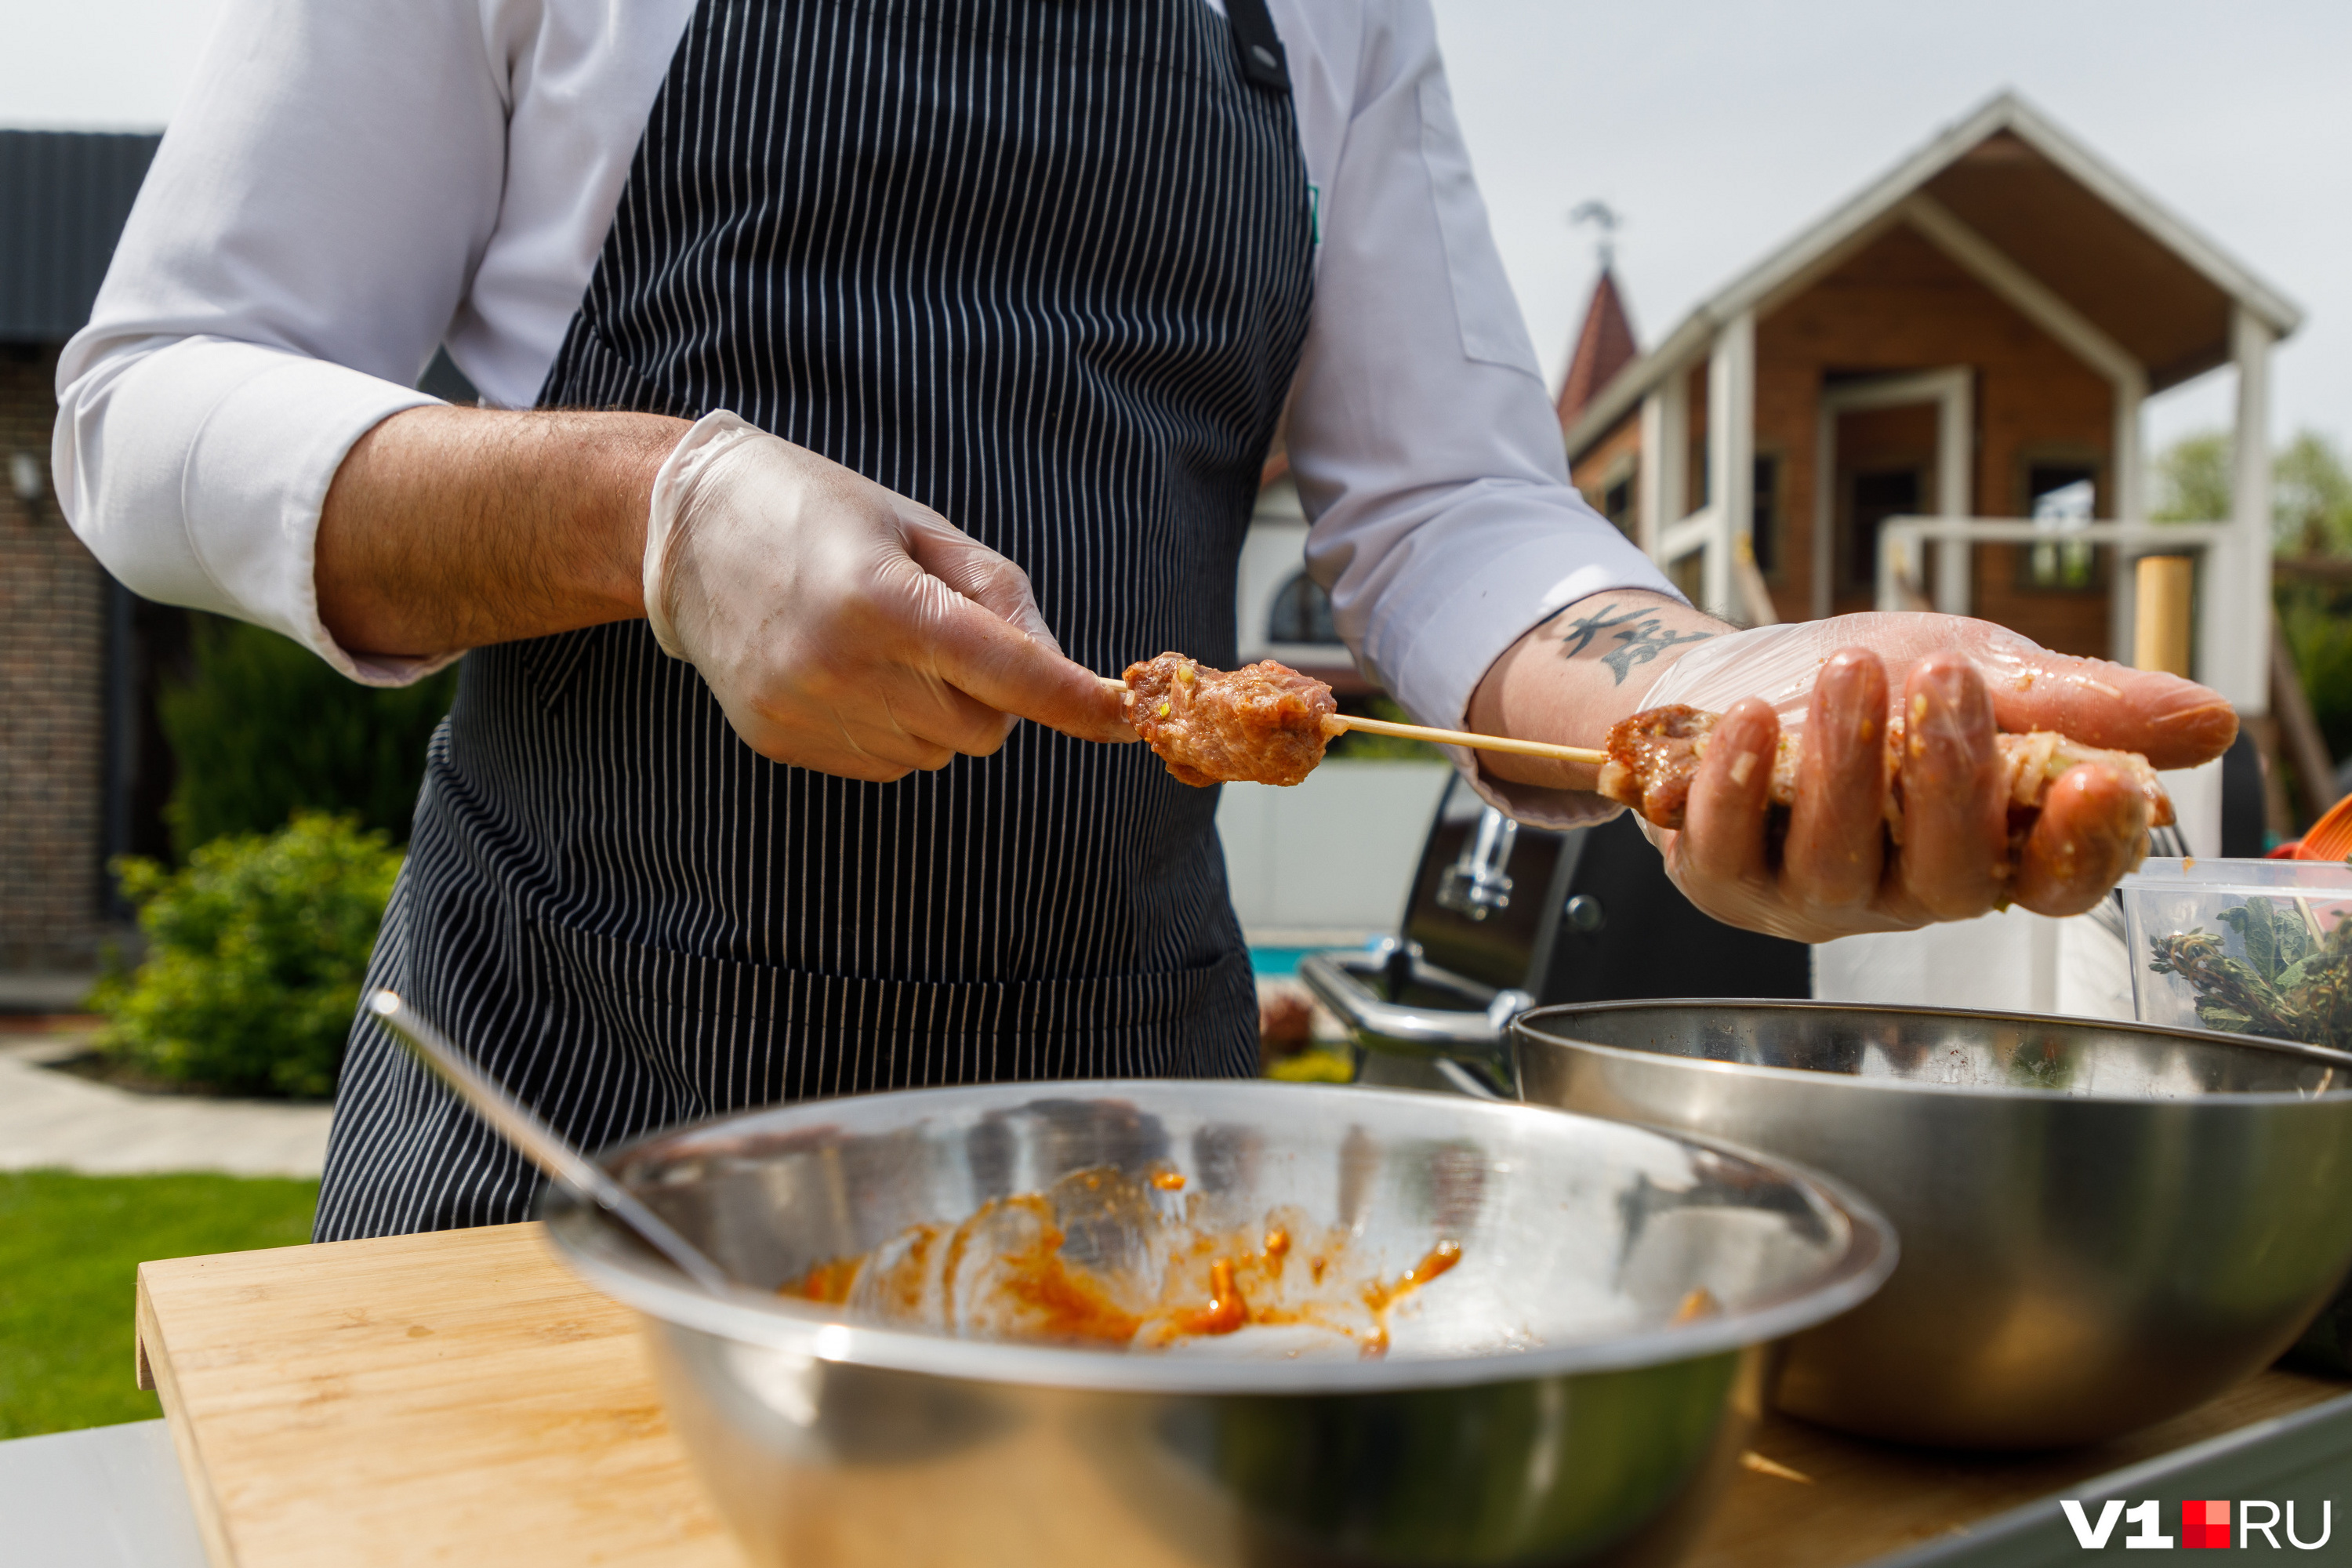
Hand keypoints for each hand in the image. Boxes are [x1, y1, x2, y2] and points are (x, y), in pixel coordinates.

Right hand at [651, 413, 1127, 780]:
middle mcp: (839, 665)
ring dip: (941, 711)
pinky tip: (852, 671)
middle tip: (952, 636)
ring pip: (937, 752)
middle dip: (996, 695)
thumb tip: (1060, 668)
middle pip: (981, 727)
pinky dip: (896, 728)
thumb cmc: (817, 511)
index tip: (1127, 717)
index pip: (1005, 670)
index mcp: (879, 597)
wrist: (683, 532)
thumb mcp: (919, 527)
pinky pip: (887, 762)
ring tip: (885, 645)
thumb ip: (1000, 595)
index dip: (1073, 699)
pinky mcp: (779, 741)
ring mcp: (804, 711)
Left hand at [1634, 614, 2237, 939]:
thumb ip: (2082, 704)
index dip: (2084, 847)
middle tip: (1949, 681)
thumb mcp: (1984, 670)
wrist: (1732, 674)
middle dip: (1953, 779)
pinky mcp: (1724, 877)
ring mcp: (1813, 894)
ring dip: (1846, 766)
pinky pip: (1730, 849)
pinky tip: (1750, 721)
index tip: (2099, 784)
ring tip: (1852, 671)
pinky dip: (1737, 783)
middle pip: (1950, 875)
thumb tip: (2212, 722)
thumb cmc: (1870, 683)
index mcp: (1991, 850)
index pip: (2058, 882)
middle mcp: (1907, 891)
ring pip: (1839, 861)